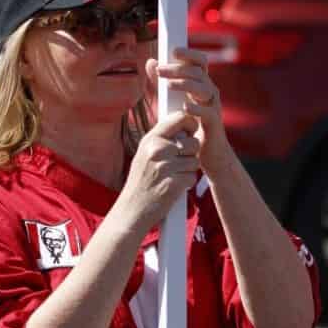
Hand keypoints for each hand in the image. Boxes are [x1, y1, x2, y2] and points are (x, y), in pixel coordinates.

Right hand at [117, 108, 201, 228]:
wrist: (132, 209)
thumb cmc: (141, 181)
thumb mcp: (145, 153)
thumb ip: (162, 139)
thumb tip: (184, 125)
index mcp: (151, 139)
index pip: (180, 118)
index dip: (191, 124)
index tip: (191, 132)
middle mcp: (157, 150)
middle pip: (193, 142)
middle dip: (191, 153)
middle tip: (177, 164)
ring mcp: (165, 167)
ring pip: (195, 161)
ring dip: (188, 170)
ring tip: (172, 176)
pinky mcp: (174, 183)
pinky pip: (192, 177)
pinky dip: (186, 183)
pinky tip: (174, 187)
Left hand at [151, 48, 228, 171]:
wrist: (206, 153)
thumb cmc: (189, 124)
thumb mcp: (172, 100)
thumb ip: (162, 82)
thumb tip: (150, 62)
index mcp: (201, 84)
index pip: (199, 62)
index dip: (189, 54)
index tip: (173, 51)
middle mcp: (210, 92)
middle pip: (198, 73)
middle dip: (179, 69)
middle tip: (161, 71)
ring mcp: (213, 107)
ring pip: (204, 88)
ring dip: (186, 84)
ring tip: (169, 85)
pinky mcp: (214, 123)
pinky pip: (208, 112)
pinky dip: (197, 108)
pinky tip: (185, 106)